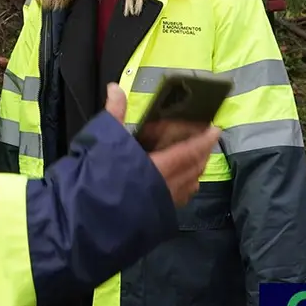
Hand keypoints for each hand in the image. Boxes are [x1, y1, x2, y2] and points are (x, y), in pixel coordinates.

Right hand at [103, 84, 221, 206]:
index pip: (190, 150)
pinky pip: (182, 197)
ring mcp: (165, 202)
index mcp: (159, 167)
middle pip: (194, 167)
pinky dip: (187, 185)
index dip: (204, 139)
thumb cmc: (98, 178)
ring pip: (190, 183)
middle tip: (205, 139)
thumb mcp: (105, 142)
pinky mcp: (159, 214)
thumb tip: (114, 87)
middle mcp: (168, 186)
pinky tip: (180, 182)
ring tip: (194, 157)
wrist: (89, 218)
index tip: (215, 129)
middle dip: (203, 152)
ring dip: (196, 168)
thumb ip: (114, 113)